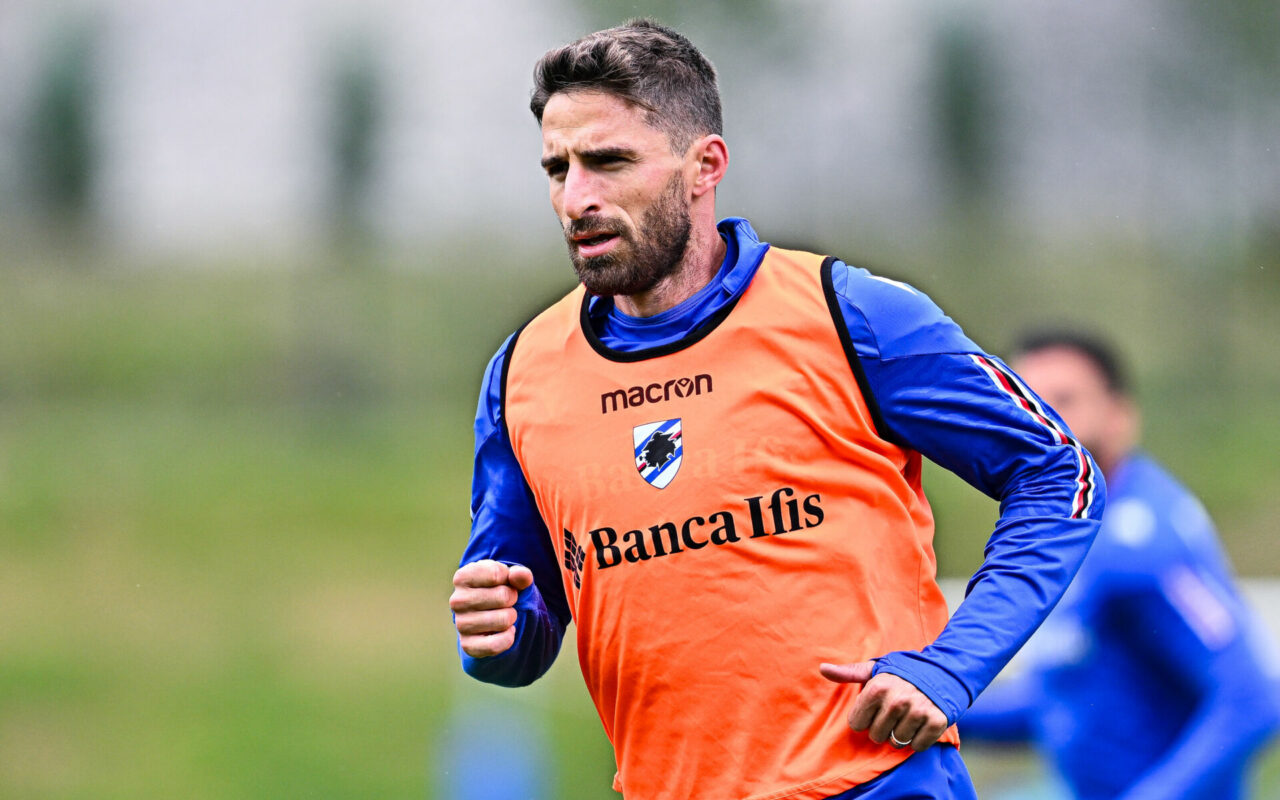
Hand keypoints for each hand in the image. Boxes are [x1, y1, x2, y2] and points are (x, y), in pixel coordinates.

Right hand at [450, 560, 534, 657]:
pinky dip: (508, 638)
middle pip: (503, 597)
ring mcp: (461, 624)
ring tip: (503, 614)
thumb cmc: (500, 588)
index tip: (503, 582)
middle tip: (506, 601)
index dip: (508, 579)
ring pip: (503, 621)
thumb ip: (519, 574)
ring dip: (511, 617)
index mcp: (462, 577)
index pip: (496, 574)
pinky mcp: (467, 645)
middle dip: (513, 598)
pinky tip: (506, 631)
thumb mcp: (510, 577)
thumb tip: (521, 575)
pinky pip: (495, 645)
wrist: (490, 613)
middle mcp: (457, 601)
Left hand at [819, 660, 948, 752]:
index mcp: (877, 688)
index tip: (876, 709)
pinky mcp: (936, 721)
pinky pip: (918, 746)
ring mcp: (918, 711)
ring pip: (896, 743)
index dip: (866, 718)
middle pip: (876, 736)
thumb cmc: (903, 672)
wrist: (944, 671)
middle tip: (894, 714)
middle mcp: (896, 700)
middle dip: (883, 728)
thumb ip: (849, 673)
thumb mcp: (875, 669)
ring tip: (908, 717)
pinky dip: (919, 739)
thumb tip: (822, 669)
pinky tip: (921, 723)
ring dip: (901, 734)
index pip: (856, 724)